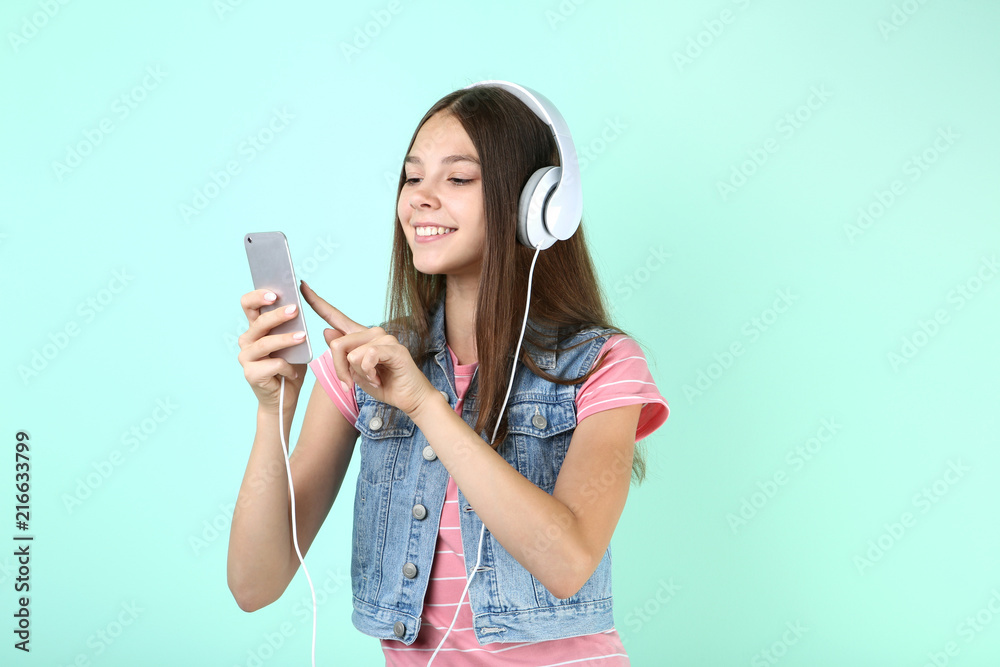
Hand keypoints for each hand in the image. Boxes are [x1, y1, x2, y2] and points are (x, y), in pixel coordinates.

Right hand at [236, 289, 307, 411]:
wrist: (284, 398)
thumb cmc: (290, 367)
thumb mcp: (294, 344)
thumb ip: (293, 327)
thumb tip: (296, 310)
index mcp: (255, 328)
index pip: (249, 305)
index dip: (258, 296)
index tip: (275, 293)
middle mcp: (247, 340)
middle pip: (258, 322)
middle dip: (277, 315)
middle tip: (294, 310)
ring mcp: (246, 358)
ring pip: (265, 343)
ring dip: (285, 339)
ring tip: (303, 336)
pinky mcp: (251, 374)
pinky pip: (272, 365)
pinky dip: (287, 367)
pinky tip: (294, 371)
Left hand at [300, 281, 434, 416]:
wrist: (409, 398)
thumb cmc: (383, 384)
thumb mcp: (354, 372)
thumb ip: (341, 354)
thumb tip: (326, 331)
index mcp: (359, 336)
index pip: (334, 315)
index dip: (316, 301)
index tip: (302, 285)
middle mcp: (371, 331)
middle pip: (336, 344)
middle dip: (339, 370)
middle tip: (351, 384)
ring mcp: (384, 337)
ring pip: (351, 354)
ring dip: (357, 374)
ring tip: (373, 378)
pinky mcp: (393, 348)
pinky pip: (366, 358)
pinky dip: (368, 374)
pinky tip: (379, 378)